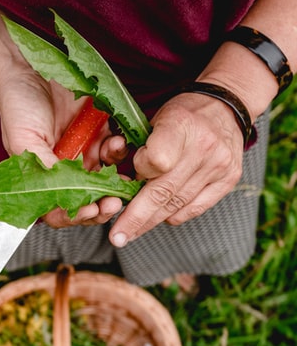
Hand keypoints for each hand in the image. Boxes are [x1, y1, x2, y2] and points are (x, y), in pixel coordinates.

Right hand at [0, 62, 126, 226]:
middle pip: (87, 200)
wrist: (29, 69)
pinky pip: (114, 150)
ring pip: (105, 179)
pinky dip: (118, 150)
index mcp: (44, 179)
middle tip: (113, 203)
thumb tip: (62, 193)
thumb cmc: (18, 106)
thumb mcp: (24, 141)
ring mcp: (84, 154)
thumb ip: (42, 168)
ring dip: (114, 180)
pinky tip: (116, 143)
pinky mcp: (99, 135)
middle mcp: (66, 172)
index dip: (75, 215)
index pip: (60, 210)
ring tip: (118, 174)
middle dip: (102, 205)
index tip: (90, 211)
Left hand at [109, 90, 243, 246]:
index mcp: (180, 123)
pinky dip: (174, 215)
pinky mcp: (229, 180)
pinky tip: (160, 217)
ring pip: (177, 205)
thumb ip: (139, 150)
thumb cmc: (181, 114)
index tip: (133, 171)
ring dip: (151, 222)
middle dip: (136, 219)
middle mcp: (203, 146)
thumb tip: (122, 187)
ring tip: (131, 232)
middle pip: (163, 191)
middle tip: (117, 238)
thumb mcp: (155, 119)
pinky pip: (194, 209)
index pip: (156, 160)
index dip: (140, 171)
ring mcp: (219, 166)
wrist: (226, 107)